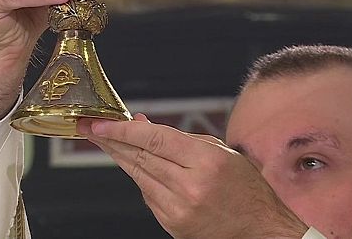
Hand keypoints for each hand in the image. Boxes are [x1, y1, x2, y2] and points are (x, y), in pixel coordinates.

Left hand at [78, 115, 308, 238]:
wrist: (261, 231)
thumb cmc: (246, 190)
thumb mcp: (222, 152)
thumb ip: (181, 138)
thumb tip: (143, 124)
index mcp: (206, 163)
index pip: (154, 139)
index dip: (123, 129)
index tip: (101, 123)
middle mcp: (190, 186)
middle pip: (140, 157)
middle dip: (111, 140)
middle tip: (90, 127)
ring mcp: (179, 209)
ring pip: (138, 176)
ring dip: (120, 157)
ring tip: (105, 141)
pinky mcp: (173, 225)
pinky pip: (147, 195)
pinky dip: (140, 178)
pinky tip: (135, 165)